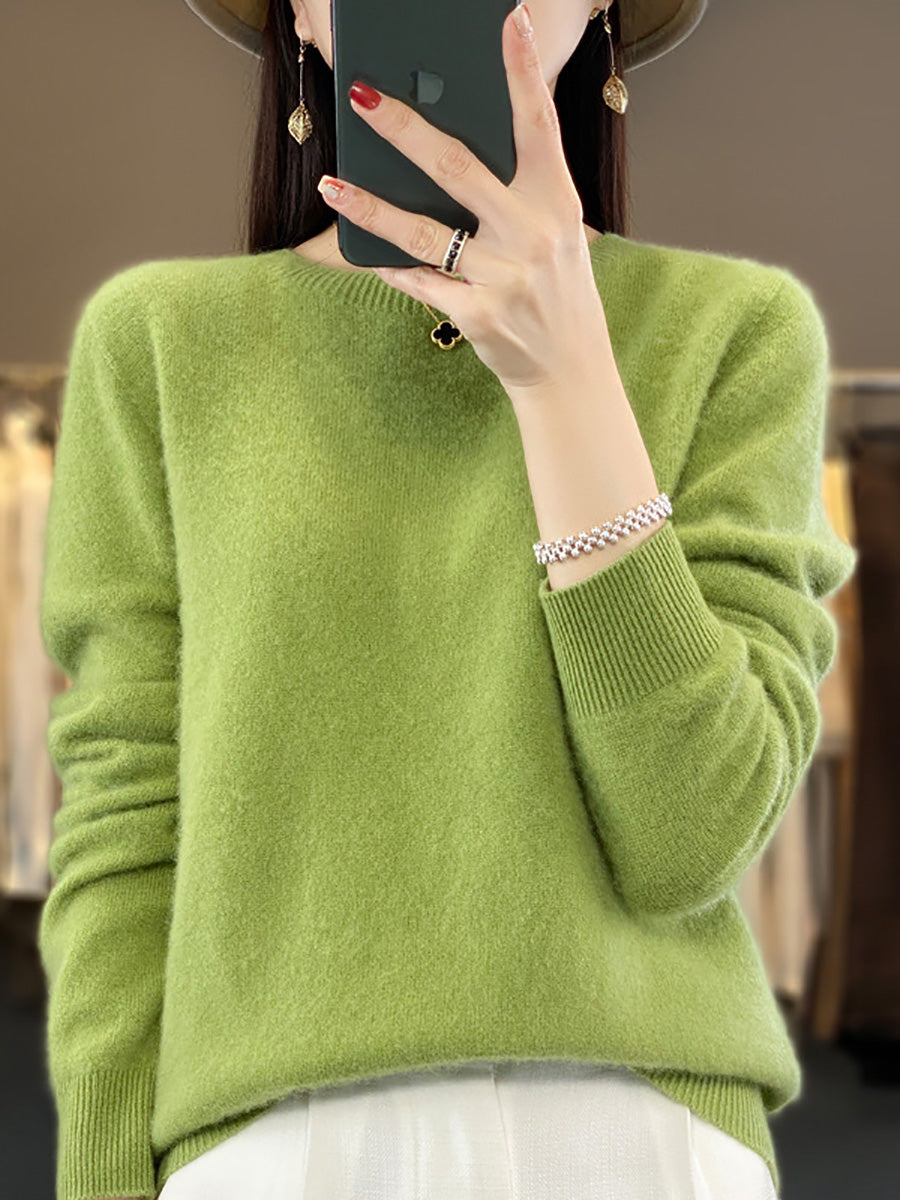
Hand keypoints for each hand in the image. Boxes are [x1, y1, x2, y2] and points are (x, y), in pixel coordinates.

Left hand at [316, 3, 611, 395]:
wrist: (569, 371)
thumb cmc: (555, 292)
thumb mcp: (555, 235)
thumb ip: (515, 195)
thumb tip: (445, 155)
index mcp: (557, 203)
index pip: (538, 126)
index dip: (522, 71)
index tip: (508, 20)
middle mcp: (533, 234)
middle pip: (456, 168)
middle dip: (403, 129)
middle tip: (364, 97)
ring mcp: (503, 277)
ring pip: (420, 231)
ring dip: (369, 206)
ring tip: (331, 183)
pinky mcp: (477, 315)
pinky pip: (419, 282)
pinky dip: (390, 266)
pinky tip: (365, 251)